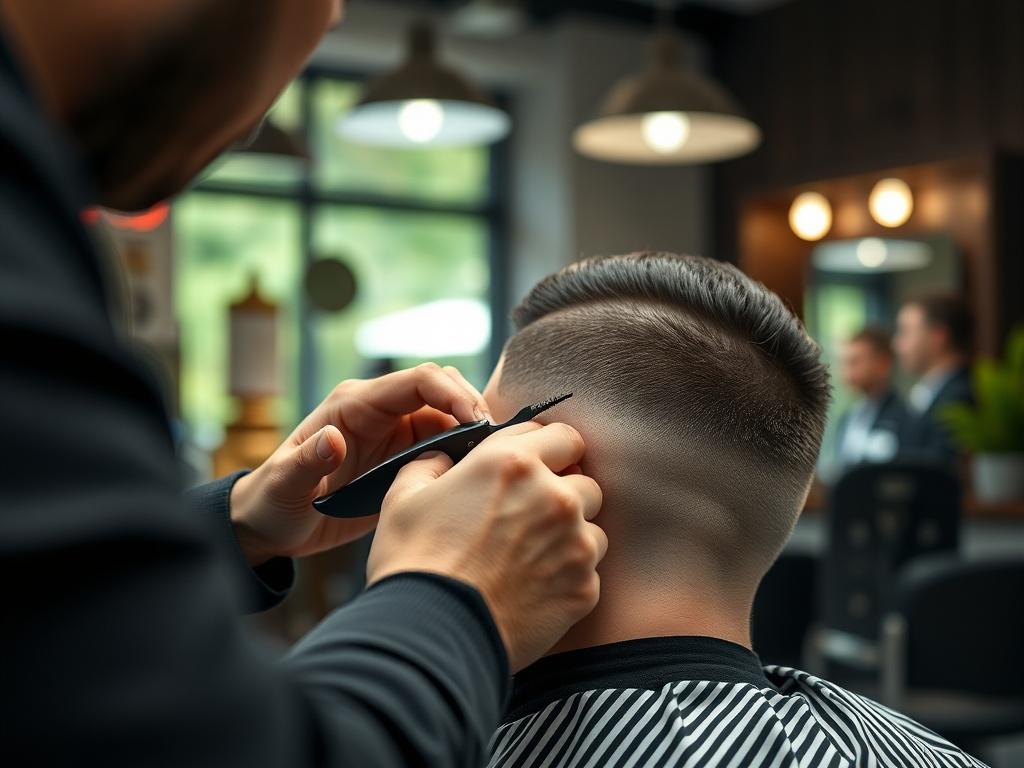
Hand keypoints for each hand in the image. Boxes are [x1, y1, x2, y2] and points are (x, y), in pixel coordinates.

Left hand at [229, 363, 491, 564]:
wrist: (272, 526)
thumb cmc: (273, 502)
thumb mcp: (285, 485)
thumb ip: (307, 462)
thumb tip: (333, 439)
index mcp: (356, 405)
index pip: (417, 381)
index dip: (452, 394)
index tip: (477, 421)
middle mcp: (381, 412)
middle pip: (442, 389)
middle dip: (471, 407)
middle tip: (493, 442)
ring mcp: (396, 435)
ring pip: (450, 416)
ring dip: (473, 431)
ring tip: (490, 460)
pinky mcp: (405, 459)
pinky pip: (446, 445)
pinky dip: (466, 452)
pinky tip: (476, 473)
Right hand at [367, 421, 606, 671]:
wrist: (430, 636)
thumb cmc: (413, 563)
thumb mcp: (405, 496)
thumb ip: (431, 464)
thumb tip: (442, 458)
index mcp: (513, 462)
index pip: (562, 435)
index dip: (545, 450)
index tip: (531, 468)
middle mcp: (555, 496)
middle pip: (586, 480)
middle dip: (564, 491)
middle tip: (530, 515)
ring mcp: (576, 544)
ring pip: (593, 527)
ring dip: (571, 535)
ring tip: (531, 557)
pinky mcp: (585, 588)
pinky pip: (590, 571)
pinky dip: (568, 576)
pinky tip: (533, 588)